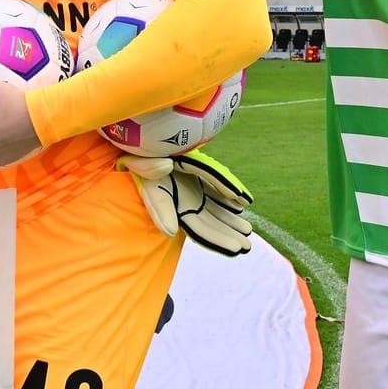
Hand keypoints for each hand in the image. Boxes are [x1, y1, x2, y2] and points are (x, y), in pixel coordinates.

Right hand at [118, 151, 254, 256]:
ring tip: (248, 230)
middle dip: (228, 234)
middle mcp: (184, 201)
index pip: (199, 231)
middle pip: (210, 223)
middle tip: (248, 247)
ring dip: (231, 219)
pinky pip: (213, 191)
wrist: (139, 139)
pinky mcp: (193, 175)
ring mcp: (190, 189)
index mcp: (174, 208)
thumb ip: (157, 206)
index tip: (236, 249)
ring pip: (214, 209)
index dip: (217, 240)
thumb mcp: (144, 182)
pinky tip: (241, 205)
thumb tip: (171, 232)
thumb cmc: (140, 159)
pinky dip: (227, 198)